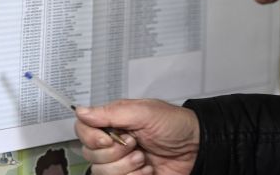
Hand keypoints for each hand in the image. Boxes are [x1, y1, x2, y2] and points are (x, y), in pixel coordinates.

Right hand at [74, 99, 199, 174]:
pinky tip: (148, 171)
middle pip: (90, 154)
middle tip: (135, 144)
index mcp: (113, 122)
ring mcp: (120, 163)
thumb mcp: (144, 112)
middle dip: (115, 152)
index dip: (91, 137)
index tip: (109, 137)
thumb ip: (111, 113)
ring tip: (144, 158)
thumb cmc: (175, 125)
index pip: (83, 129)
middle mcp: (113, 143)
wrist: (197, 148)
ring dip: (126, 167)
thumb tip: (82, 111)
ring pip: (101, 172)